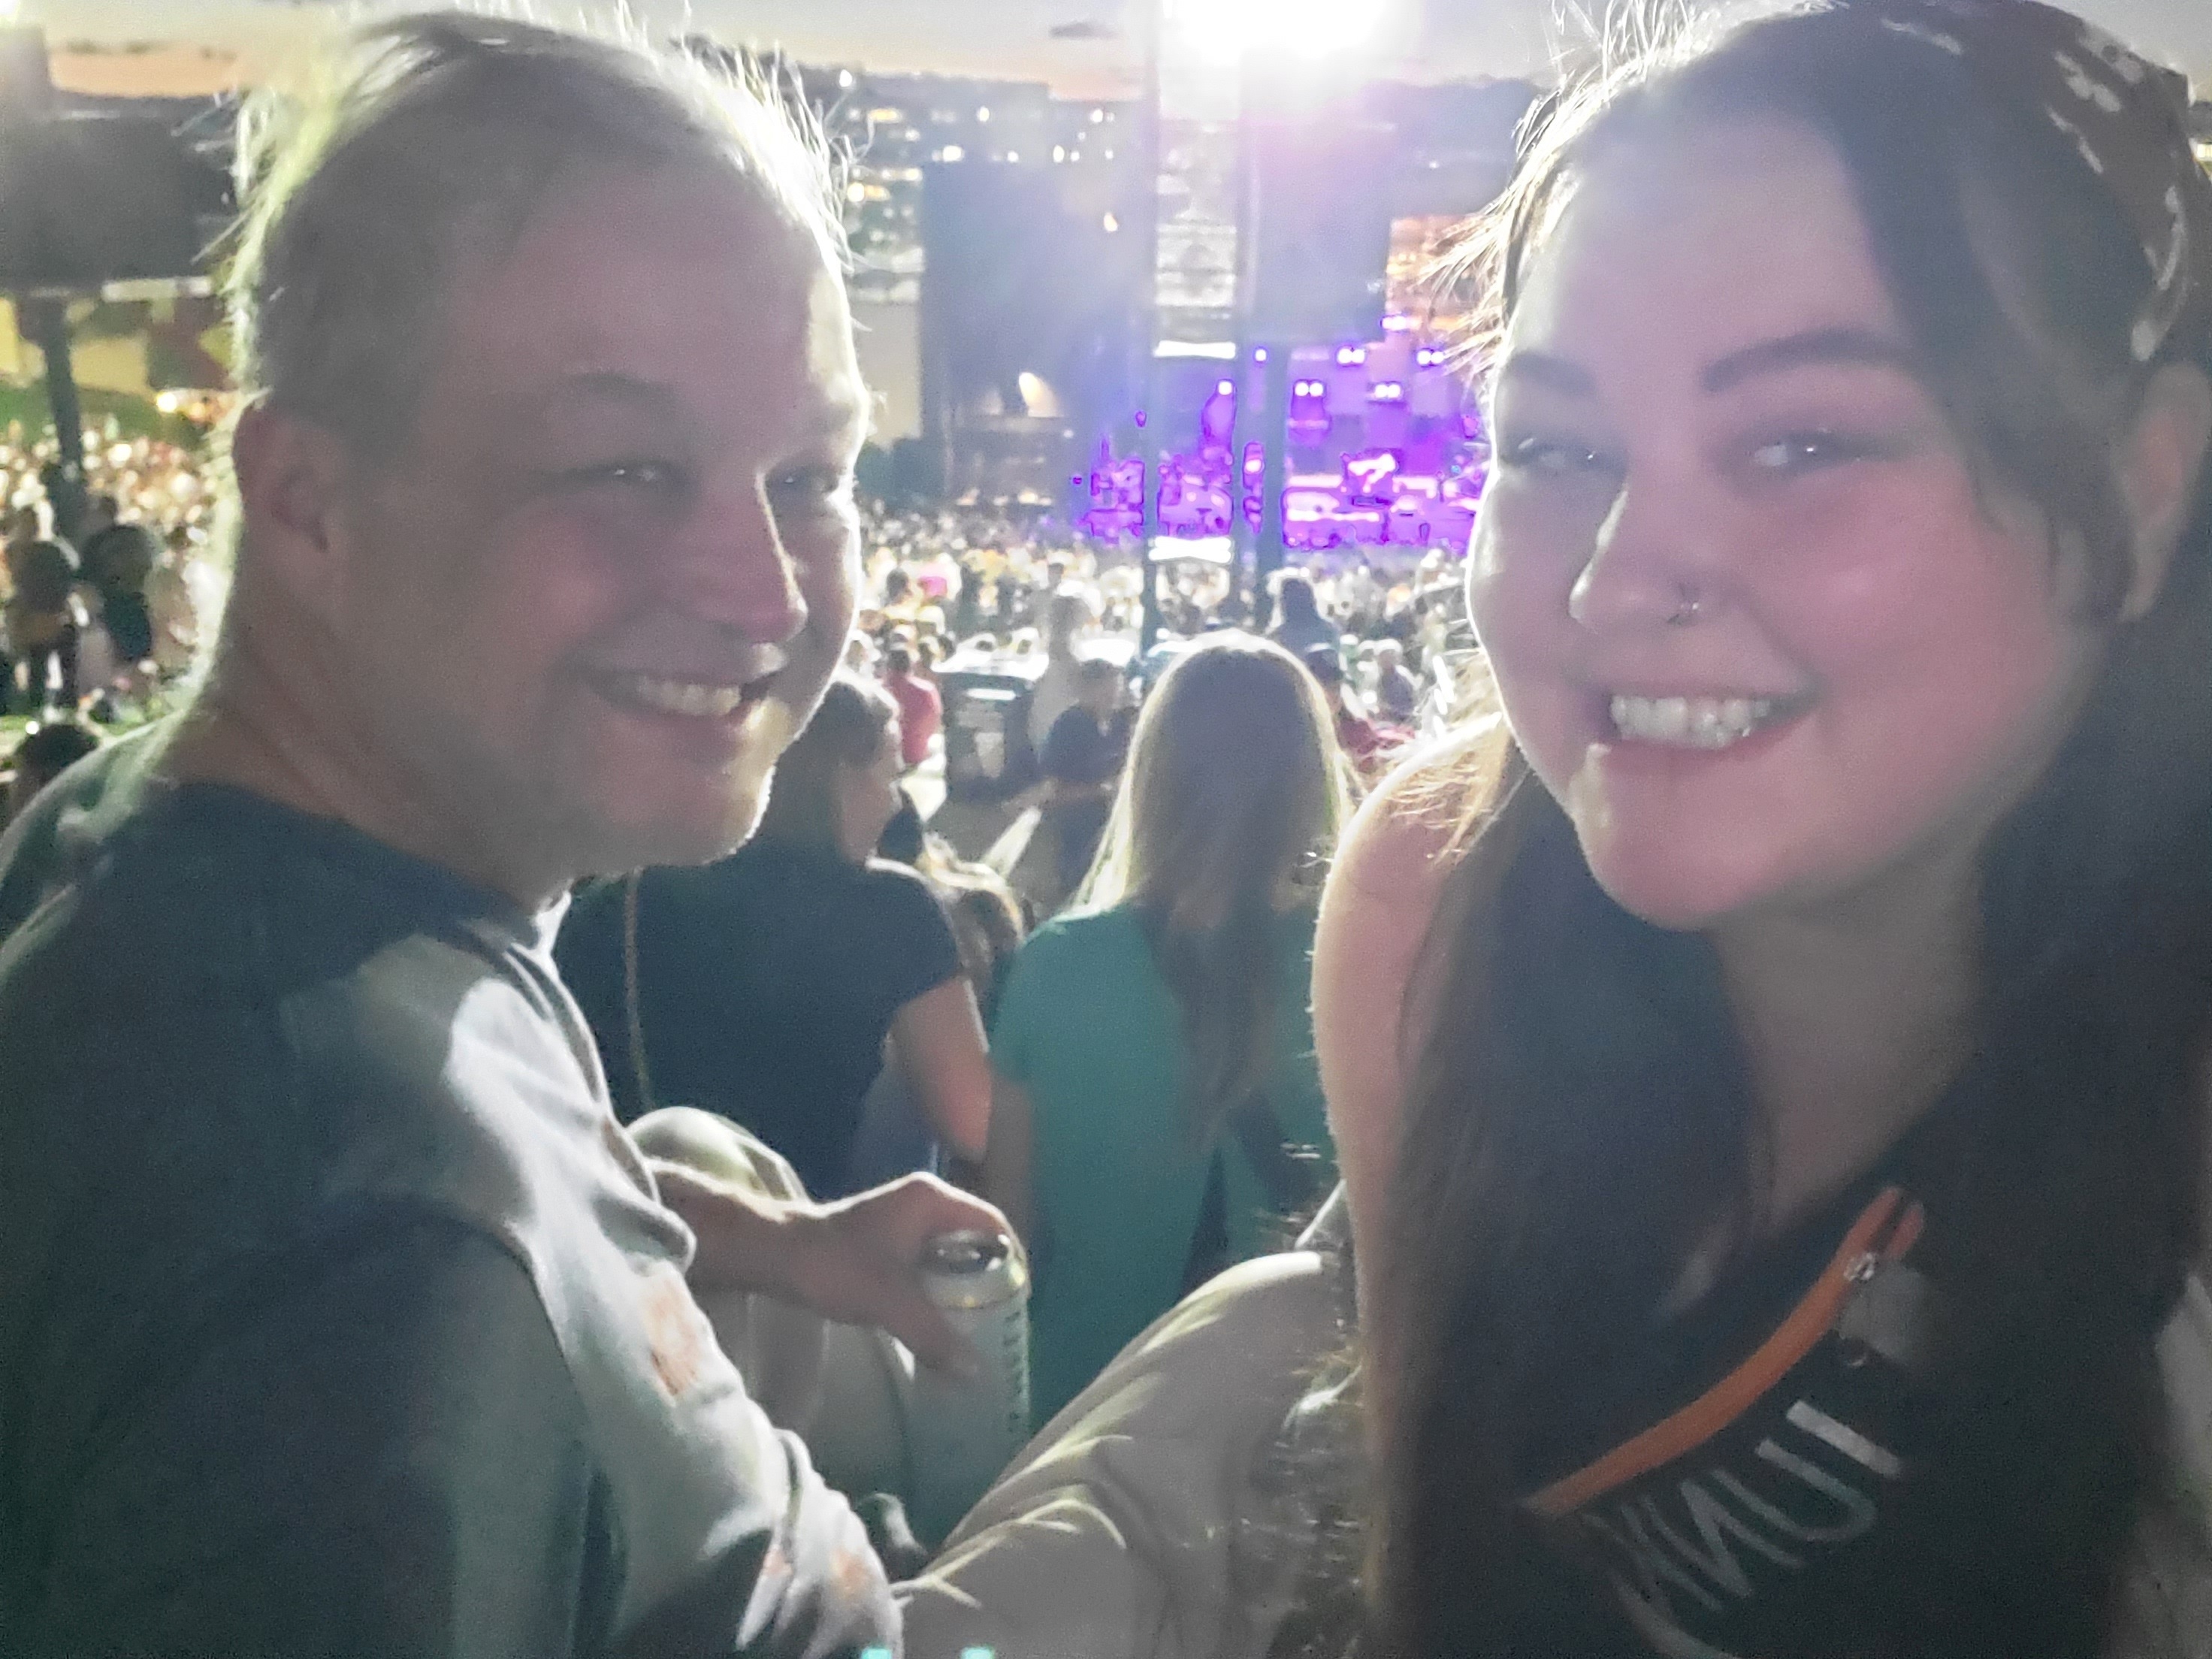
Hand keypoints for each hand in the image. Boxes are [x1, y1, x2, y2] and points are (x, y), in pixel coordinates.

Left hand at [660, 1165, 1009, 1376]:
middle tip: (1002, 1317)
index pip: (993, 1224)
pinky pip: (928, 1260)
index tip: (1020, 1299)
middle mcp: (924, 1201)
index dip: (1013, 1259)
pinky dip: (938, 1286)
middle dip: (990, 1276)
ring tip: (977, 1324)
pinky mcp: (887, 1238)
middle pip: (975, 1238)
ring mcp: (904, 1218)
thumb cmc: (835, 1266)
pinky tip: (939, 1318)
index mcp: (933, 1201)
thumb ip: (933, 1336)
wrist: (776, 1255)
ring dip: (962, 1284)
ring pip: (950, 1252)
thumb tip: (975, 1374)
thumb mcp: (890, 1303)